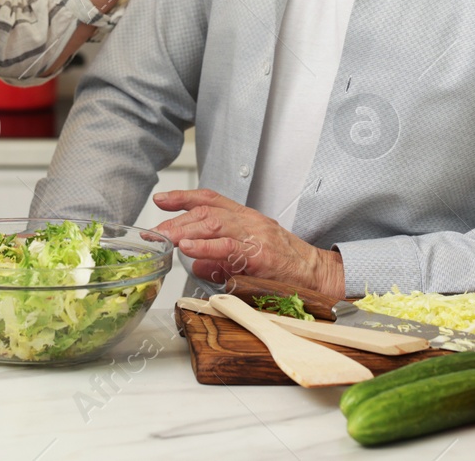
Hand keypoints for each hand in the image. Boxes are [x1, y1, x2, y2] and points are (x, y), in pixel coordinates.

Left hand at [150, 188, 345, 301]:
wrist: (319, 275)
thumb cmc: (286, 268)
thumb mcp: (248, 259)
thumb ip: (219, 259)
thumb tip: (193, 262)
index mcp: (247, 218)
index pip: (211, 199)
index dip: (183, 197)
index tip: (161, 200)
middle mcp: (250, 220)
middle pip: (206, 211)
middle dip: (176, 220)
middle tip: (155, 233)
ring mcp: (256, 235)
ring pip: (213, 223)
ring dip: (184, 230)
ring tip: (164, 238)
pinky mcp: (260, 254)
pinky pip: (227, 246)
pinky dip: (204, 246)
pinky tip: (187, 249)